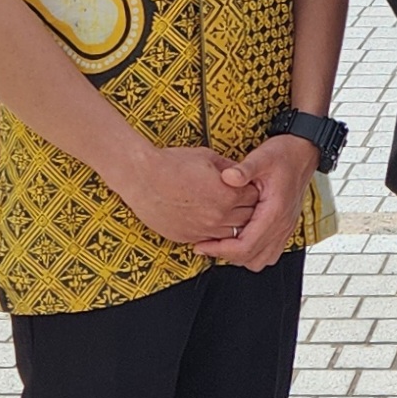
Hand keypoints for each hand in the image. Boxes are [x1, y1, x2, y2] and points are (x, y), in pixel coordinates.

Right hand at [109, 142, 246, 253]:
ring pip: (230, 234)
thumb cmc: (172, 164)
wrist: (142, 177)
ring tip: (228, 211)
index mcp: (227, 195)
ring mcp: (202, 230)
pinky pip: (209, 240)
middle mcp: (218, 217)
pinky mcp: (187, 238)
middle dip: (247, 209)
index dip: (252, 190)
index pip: (254, 198)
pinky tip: (210, 220)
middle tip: (242, 200)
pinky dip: (214, 232)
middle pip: (247, 219)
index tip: (248, 186)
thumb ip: (229, 167)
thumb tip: (241, 173)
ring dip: (233, 224)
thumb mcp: (207, 157)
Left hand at [209, 134, 320, 268]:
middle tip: (207, 244)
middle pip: (252, 258)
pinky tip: (241, 238)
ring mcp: (284, 229)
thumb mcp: (262, 157)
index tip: (203, 245)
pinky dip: (253, 253)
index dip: (221, 250)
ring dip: (241, 256)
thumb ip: (244, 168)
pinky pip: (269, 253)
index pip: (246, 246)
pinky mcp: (283, 228)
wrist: (303, 154)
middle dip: (226, 255)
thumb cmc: (284, 155)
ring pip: (261, 260)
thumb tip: (226, 177)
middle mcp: (282, 225)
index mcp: (274, 211)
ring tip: (224, 242)